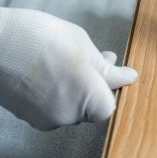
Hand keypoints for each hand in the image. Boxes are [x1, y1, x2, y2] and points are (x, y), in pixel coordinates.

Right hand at [0, 8, 137, 129]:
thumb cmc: (37, 38)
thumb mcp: (82, 45)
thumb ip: (107, 68)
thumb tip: (128, 77)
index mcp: (88, 98)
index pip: (111, 108)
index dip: (112, 91)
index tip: (112, 74)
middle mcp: (69, 116)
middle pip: (92, 108)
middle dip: (94, 85)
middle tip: (90, 60)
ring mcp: (46, 119)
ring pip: (71, 107)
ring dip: (74, 89)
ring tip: (63, 61)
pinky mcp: (28, 118)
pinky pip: (52, 108)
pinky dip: (54, 93)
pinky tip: (46, 72)